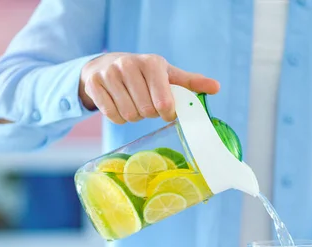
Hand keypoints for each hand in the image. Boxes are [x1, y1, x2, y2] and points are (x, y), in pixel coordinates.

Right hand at [79, 52, 219, 123]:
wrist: (106, 65)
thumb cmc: (144, 74)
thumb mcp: (167, 75)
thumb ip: (191, 83)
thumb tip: (216, 87)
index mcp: (151, 63)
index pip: (164, 103)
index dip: (167, 113)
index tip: (166, 109)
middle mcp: (128, 65)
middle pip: (146, 111)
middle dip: (149, 113)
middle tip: (147, 104)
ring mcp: (109, 74)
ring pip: (129, 115)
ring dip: (134, 116)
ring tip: (133, 103)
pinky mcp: (94, 85)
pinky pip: (112, 116)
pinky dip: (118, 118)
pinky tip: (120, 105)